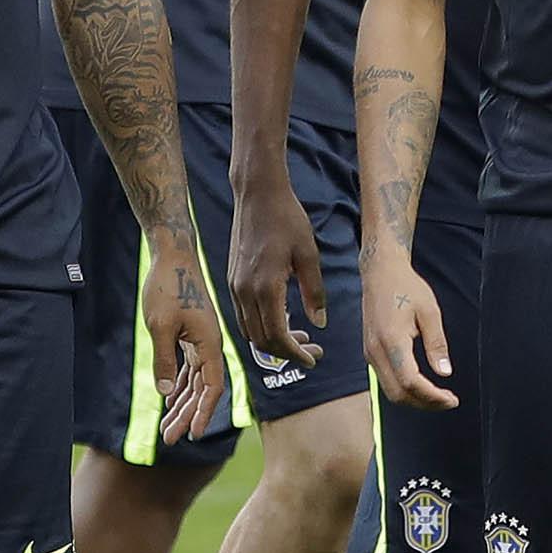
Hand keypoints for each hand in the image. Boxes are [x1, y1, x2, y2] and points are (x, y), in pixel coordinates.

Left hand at [143, 241, 225, 443]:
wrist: (172, 255)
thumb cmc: (167, 286)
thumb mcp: (160, 325)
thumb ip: (164, 359)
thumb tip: (165, 393)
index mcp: (209, 343)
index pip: (211, 387)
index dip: (202, 413)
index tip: (192, 435)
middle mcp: (209, 345)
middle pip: (201, 389)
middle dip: (186, 415)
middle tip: (170, 440)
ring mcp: (200, 340)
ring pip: (193, 381)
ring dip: (181, 404)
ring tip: (166, 428)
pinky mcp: (190, 335)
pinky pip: (187, 367)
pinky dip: (179, 385)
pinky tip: (170, 401)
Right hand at [228, 169, 323, 370]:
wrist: (257, 194)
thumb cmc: (287, 219)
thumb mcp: (309, 255)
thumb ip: (314, 292)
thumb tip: (319, 324)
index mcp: (265, 287)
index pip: (277, 336)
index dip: (295, 353)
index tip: (313, 358)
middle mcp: (244, 290)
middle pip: (260, 339)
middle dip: (286, 352)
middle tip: (312, 351)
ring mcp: (234, 284)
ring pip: (249, 329)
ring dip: (272, 340)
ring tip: (299, 337)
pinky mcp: (232, 278)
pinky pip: (243, 313)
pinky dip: (262, 324)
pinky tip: (282, 317)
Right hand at [363, 255, 456, 409]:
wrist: (380, 273)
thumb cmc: (406, 287)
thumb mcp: (430, 311)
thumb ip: (437, 344)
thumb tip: (445, 373)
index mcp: (391, 339)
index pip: (410, 381)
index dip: (432, 396)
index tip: (452, 399)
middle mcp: (376, 350)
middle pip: (398, 393)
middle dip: (425, 403)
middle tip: (449, 401)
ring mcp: (370, 352)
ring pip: (390, 391)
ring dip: (415, 399)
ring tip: (439, 396)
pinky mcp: (370, 352)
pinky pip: (386, 380)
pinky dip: (405, 389)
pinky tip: (423, 385)